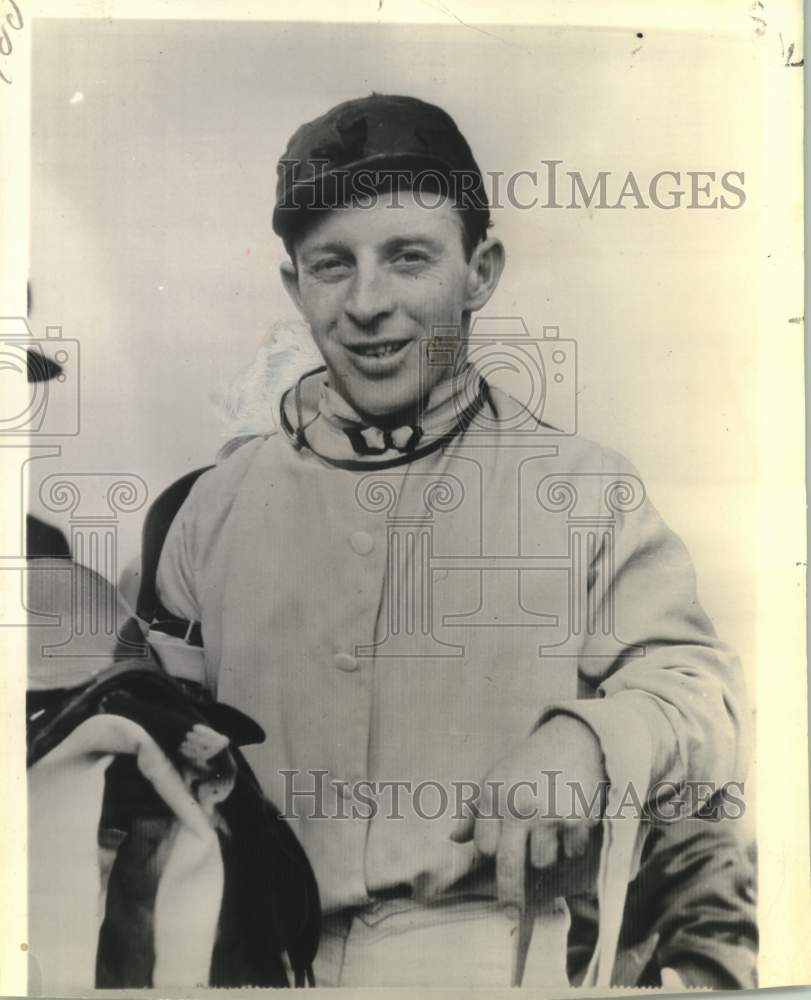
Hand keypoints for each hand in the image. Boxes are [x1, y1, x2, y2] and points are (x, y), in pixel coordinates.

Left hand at [451, 714, 607, 912]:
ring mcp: (549, 814)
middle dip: (509, 894)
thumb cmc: (529, 762)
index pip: (485, 846)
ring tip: (550, 826)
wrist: (575, 738)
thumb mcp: (496, 777)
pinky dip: (572, 844)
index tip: (498, 852)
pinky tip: (570, 820)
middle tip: (510, 912)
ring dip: (547, 853)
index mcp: (493, 794)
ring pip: (543, 862)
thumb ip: (474, 810)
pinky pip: (571, 852)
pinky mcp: (577, 819)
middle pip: (509, 865)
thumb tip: (453, 839)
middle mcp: (518, 805)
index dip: (492, 851)